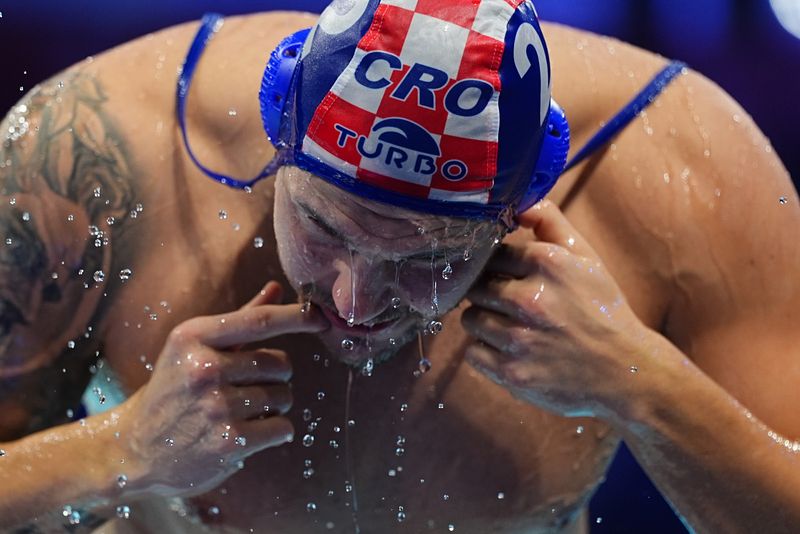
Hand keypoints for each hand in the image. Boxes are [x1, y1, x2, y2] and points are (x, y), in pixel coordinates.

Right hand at [117, 281, 327, 497]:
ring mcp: (216, 406)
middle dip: (275, 376)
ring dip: (272, 406)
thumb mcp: (195, 348)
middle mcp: (204, 368)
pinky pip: (282, 427)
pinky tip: (245, 432)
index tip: (321, 317)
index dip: (297, 317)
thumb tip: (276, 287)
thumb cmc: (174, 390)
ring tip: (240, 412)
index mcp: (194, 337)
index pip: (260, 321)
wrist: (134, 448)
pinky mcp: (228, 441)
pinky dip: (274, 431)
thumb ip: (239, 320)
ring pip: (283, 396)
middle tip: (246, 387)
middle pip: (280, 363)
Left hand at [462, 200, 648, 418]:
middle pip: (475, 286)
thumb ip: (550, 222)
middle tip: (510, 305)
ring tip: (511, 328)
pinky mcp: (511, 372)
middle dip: (489, 294)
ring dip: (485, 322)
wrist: (626, 372)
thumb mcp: (585, 258)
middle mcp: (530, 300)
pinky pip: (472, 353)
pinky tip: (510, 350)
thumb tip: (517, 201)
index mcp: (547, 263)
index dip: (498, 267)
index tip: (509, 278)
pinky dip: (486, 352)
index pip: (492, 254)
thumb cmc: (601, 310)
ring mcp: (519, 339)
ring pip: (470, 319)